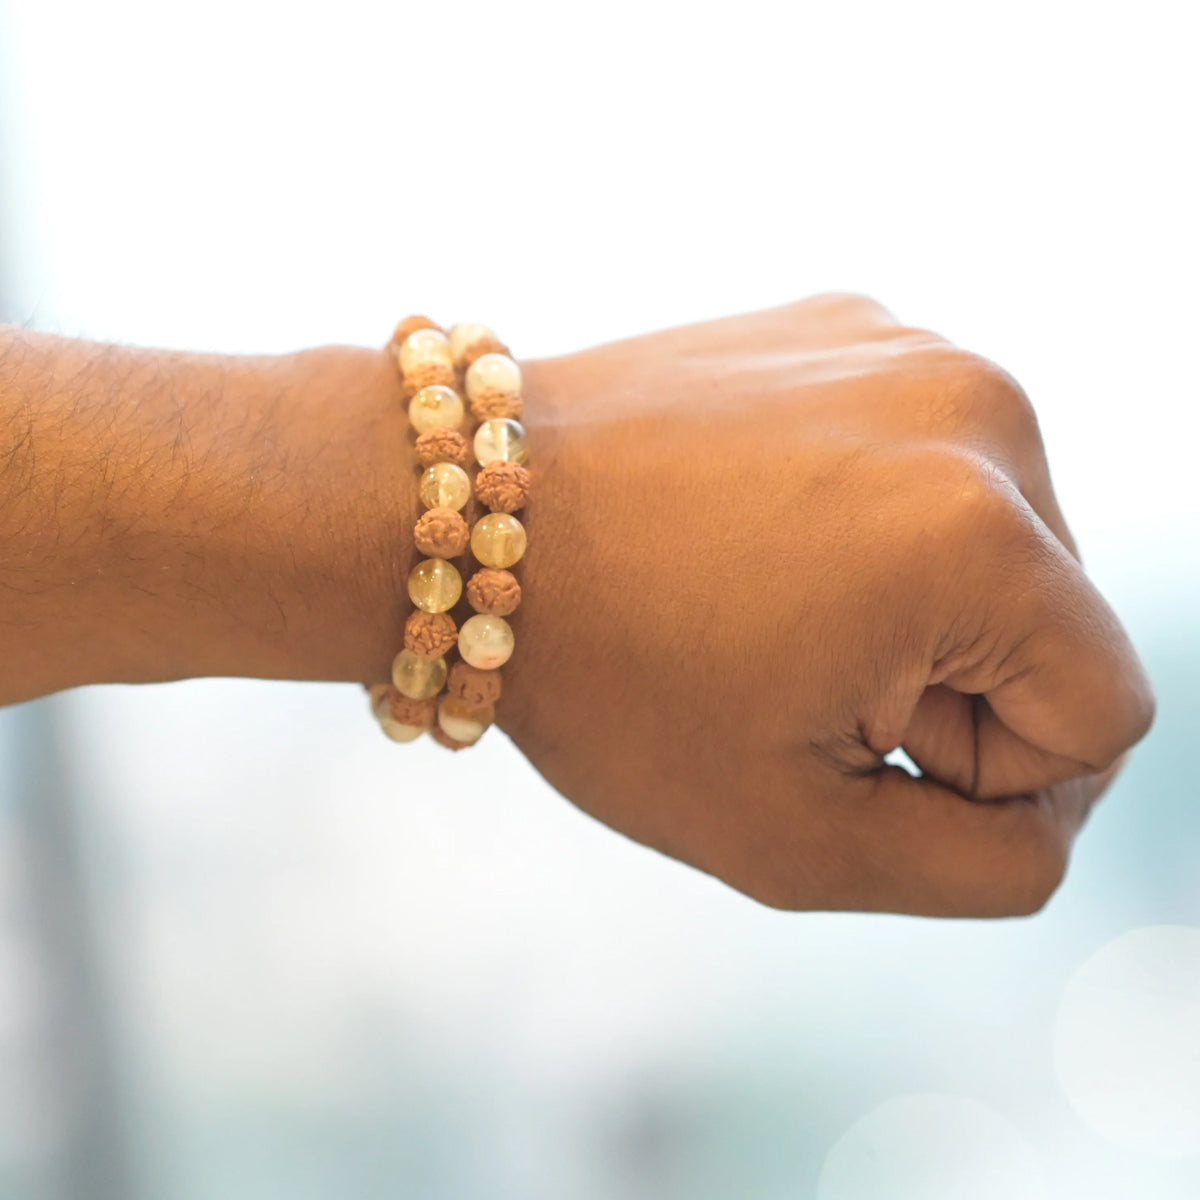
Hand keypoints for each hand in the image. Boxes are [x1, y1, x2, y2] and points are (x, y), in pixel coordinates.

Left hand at [502, 294, 1153, 916]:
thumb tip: (1048, 814)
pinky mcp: (854, 324)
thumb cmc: (608, 679)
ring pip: (999, 540)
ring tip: (770, 607)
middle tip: (792, 683)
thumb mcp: (797, 838)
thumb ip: (979, 867)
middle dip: (953, 690)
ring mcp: (911, 347)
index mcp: (979, 537)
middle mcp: (973, 409)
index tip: (861, 762)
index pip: (1104, 716)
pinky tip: (760, 538)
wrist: (464, 517)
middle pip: (1058, 620)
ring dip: (916, 607)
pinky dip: (875, 523)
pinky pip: (928, 466)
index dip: (994, 783)